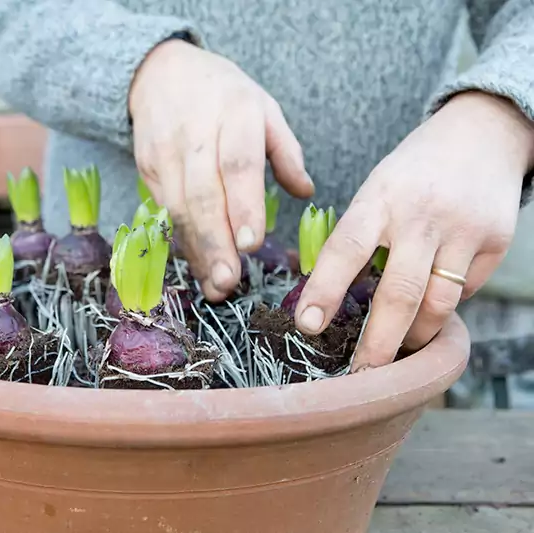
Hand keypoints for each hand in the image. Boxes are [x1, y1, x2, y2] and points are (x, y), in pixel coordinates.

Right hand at [129, 39, 314, 300]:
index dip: (243, 206)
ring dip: (198, 251)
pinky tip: (200, 267)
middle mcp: (196, 135)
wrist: (160, 73)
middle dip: (215, 242)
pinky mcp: (147, 169)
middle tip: (229, 282)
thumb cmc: (222, 95)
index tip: (251, 244)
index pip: (237, 164)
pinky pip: (166, 212)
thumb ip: (285, 151)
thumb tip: (306, 193)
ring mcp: (165, 153)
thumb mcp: (263, 107)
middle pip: (202, 195)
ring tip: (217, 287)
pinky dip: (184, 242)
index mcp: (234, 114)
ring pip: (179, 210)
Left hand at [295, 92, 533, 369]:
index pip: (345, 250)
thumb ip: (356, 236)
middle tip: (360, 373)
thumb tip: (325, 293)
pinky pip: (465, 291)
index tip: (307, 325)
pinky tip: (430, 307)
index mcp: (379, 199)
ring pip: (438, 303)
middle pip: (399, 292)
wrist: (481, 133)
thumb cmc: (412, 172)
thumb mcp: (375, 189)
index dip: (325, 291)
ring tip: (395, 351)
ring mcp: (462, 229)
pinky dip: (444, 307)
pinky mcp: (495, 242)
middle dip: (378, 342)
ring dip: (413, 336)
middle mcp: (421, 216)